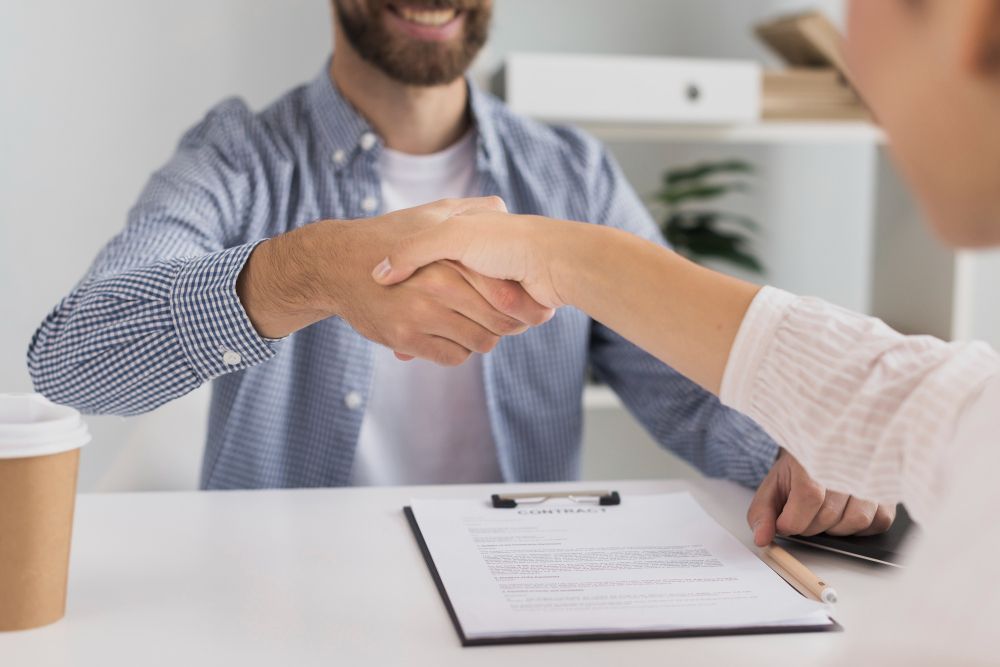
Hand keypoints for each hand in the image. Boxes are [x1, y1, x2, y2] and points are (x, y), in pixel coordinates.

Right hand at [237, 198, 553, 363]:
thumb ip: (467, 209)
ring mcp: (420, 314)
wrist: (337, 264)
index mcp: (450, 255)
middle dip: (510, 324)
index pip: (505, 291)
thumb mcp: (428, 213)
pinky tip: (452, 336)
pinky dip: (459, 351)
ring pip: (480, 342)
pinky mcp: (404, 338)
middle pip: (499, 320)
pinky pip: (452, 356)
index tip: (527, 304)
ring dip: (484, 338)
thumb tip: (502, 207)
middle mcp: (437, 284)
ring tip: (478, 326)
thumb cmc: (388, 237)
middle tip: (511, 321)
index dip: (523, 302)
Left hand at [747, 449, 895, 546]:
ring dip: (836, 526)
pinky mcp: (889, 490)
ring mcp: (872, 475)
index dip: (792, 519)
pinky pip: (878, 522)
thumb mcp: (774, 483)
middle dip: (810, 524)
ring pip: (855, 521)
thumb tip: (762, 538)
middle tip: (804, 511)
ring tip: (826, 509)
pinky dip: (859, 525)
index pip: (808, 498)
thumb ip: (762, 512)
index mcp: (815, 455)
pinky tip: (846, 511)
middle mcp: (848, 463)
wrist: (826, 444)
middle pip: (829, 515)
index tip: (785, 520)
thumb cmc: (801, 465)